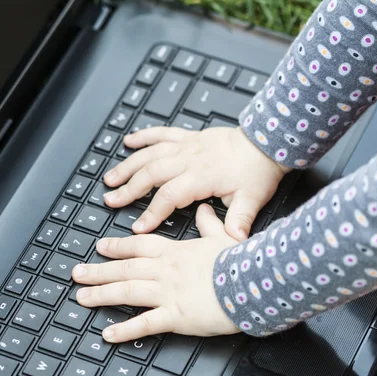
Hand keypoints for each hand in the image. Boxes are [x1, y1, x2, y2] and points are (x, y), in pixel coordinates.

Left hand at [72, 204, 239, 342]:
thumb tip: (203, 210)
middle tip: (77, 273)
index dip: (117, 246)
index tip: (100, 246)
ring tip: (81, 297)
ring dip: (101, 295)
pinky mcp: (175, 316)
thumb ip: (209, 224)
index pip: (138, 245)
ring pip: (126, 292)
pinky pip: (144, 324)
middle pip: (124, 268)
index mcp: (174, 252)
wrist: (254, 281)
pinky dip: (124, 329)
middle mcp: (165, 271)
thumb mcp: (223, 237)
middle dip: (98, 270)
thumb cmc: (240, 261)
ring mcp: (167, 293)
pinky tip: (107, 333)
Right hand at [103, 126, 289, 240]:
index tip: (138, 228)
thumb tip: (234, 240)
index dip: (152, 213)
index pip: (169, 196)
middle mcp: (189, 159)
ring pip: (150, 154)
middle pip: (151, 173)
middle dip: (128, 188)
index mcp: (202, 176)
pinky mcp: (188, 137)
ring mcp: (187, 146)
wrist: (266, 142)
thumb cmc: (258, 171)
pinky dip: (144, 136)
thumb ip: (239, 220)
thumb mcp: (252, 199)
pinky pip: (161, 133)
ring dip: (128, 165)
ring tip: (110, 178)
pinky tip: (128, 141)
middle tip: (111, 200)